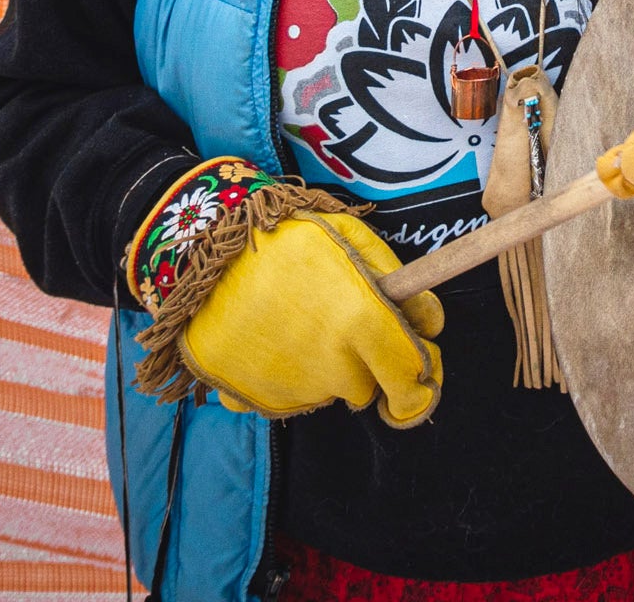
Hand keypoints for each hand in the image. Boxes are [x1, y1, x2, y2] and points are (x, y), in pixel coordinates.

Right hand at [180, 209, 445, 425]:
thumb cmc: (288, 235)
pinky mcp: (248, 398)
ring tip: (299, 318)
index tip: (419, 362)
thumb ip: (397, 279)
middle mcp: (328, 368)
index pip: (412, 381)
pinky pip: (285, 395)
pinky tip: (272, 338)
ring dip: (326, 365)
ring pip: (328, 390)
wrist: (202, 249)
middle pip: (367, 385)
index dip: (421, 375)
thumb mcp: (351, 237)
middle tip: (341, 318)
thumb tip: (431, 323)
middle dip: (366, 359)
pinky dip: (285, 375)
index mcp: (360, 325)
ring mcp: (286, 388)